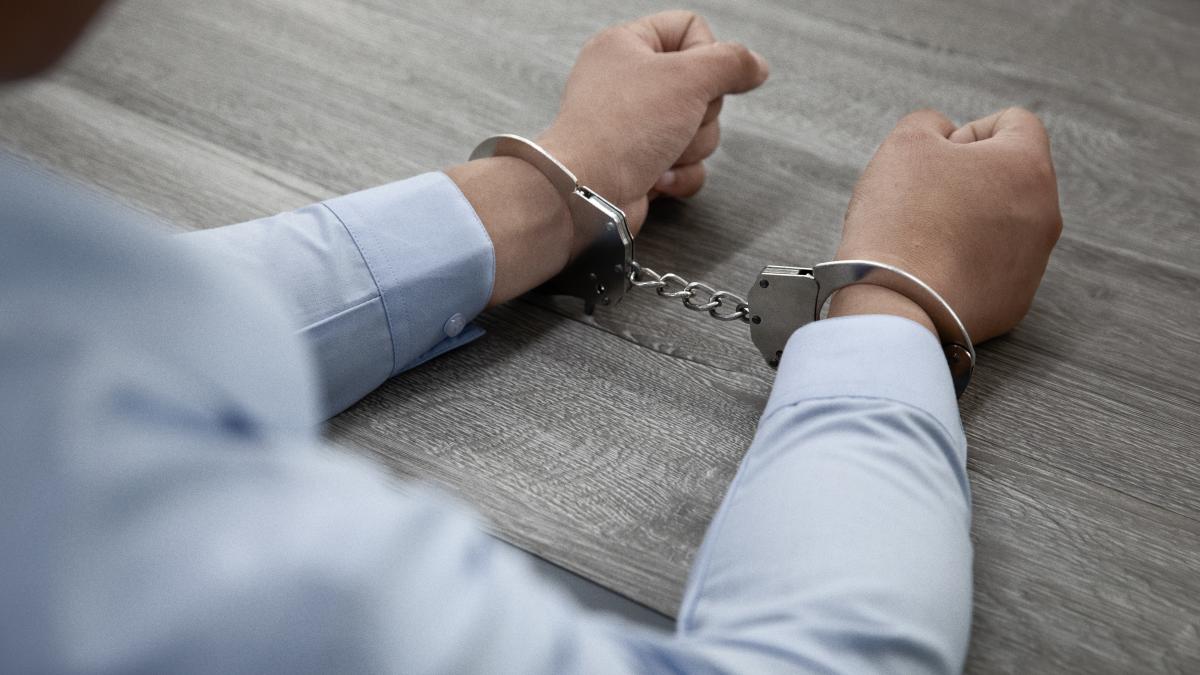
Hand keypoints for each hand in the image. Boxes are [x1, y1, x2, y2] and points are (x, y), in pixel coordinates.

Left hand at [539, 10, 769, 230]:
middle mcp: (629, 82)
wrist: (587, 194)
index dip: (707, 54)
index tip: (698, 77)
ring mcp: (635, 126)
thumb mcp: (688, 78)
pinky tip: (657, 177)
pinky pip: (688, 164)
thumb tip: (755, 65)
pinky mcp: (642, 163)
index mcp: (627, 45)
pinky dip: (680, 174)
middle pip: (702, 86)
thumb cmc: (619, 131)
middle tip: (675, 120)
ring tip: (660, 152)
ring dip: (690, 147)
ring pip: (699, 129)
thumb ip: (732, 62)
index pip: (690, 28)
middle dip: (700, 113)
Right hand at [828, 108, 1062, 342]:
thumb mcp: (905, 143)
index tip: (936, 159)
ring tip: (923, 240)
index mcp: (1028, 166)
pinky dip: (966, 264)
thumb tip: (946, 137)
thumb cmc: (901, 218)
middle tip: (923, 199)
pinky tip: (931, 272)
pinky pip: (993, 269)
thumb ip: (931, 123)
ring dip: (968, 222)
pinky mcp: (1015, 303)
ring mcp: (1034, 263)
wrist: (896, 303)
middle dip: (969, 180)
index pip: (1015, 123)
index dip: (969, 132)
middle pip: (1010, 178)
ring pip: (1003, 225)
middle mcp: (1045, 214)